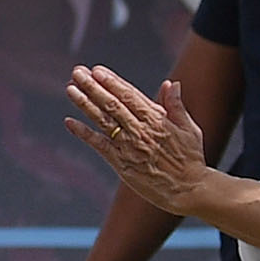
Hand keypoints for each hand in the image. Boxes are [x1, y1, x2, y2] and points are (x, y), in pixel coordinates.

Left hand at [65, 67, 213, 218]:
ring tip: (70, 88)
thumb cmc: (190, 158)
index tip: (97, 70)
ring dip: (84, 103)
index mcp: (156, 119)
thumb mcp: (189, 128)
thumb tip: (171, 84)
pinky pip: (98, 145)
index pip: (130, 95)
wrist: (188, 190)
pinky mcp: (121, 163)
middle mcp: (140, 130)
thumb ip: (176, 105)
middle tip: (77, 73)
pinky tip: (69, 122)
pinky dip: (83, 133)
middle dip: (93, 86)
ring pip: (102, 120)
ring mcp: (128, 146)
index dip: (112, 82)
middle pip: (112, 104)